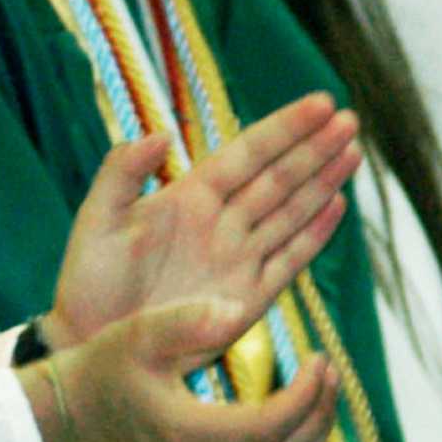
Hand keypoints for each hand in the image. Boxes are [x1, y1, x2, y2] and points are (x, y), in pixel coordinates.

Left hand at [50, 96, 357, 348]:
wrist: (93, 339)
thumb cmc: (89, 278)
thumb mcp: (97, 219)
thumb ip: (121, 172)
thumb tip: (158, 134)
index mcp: (187, 197)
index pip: (246, 154)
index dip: (282, 129)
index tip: (319, 102)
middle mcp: (219, 222)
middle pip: (277, 177)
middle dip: (313, 147)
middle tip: (350, 117)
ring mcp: (238, 258)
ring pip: (291, 211)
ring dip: (323, 181)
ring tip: (352, 150)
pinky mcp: (249, 297)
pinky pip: (290, 258)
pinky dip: (314, 233)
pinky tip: (337, 205)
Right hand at [51, 297, 337, 441]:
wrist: (78, 409)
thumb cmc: (108, 365)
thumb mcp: (140, 331)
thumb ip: (188, 321)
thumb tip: (240, 310)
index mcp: (183, 430)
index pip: (267, 428)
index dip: (305, 397)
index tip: (318, 360)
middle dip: (319, 415)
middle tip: (328, 372)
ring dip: (312, 439)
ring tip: (320, 395)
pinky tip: (296, 421)